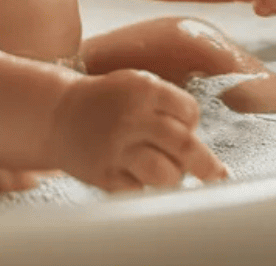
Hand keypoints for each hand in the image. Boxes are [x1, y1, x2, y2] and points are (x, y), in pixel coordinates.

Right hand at [48, 70, 227, 190]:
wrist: (57, 115)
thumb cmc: (108, 102)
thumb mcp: (136, 85)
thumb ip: (167, 107)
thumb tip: (201, 145)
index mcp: (144, 89)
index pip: (189, 111)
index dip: (191, 123)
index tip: (184, 128)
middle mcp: (132, 117)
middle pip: (184, 145)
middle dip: (207, 165)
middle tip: (218, 175)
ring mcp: (117, 148)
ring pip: (166, 174)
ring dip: (174, 177)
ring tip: (167, 172)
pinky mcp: (104, 174)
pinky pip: (140, 191)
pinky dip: (146, 188)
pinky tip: (140, 178)